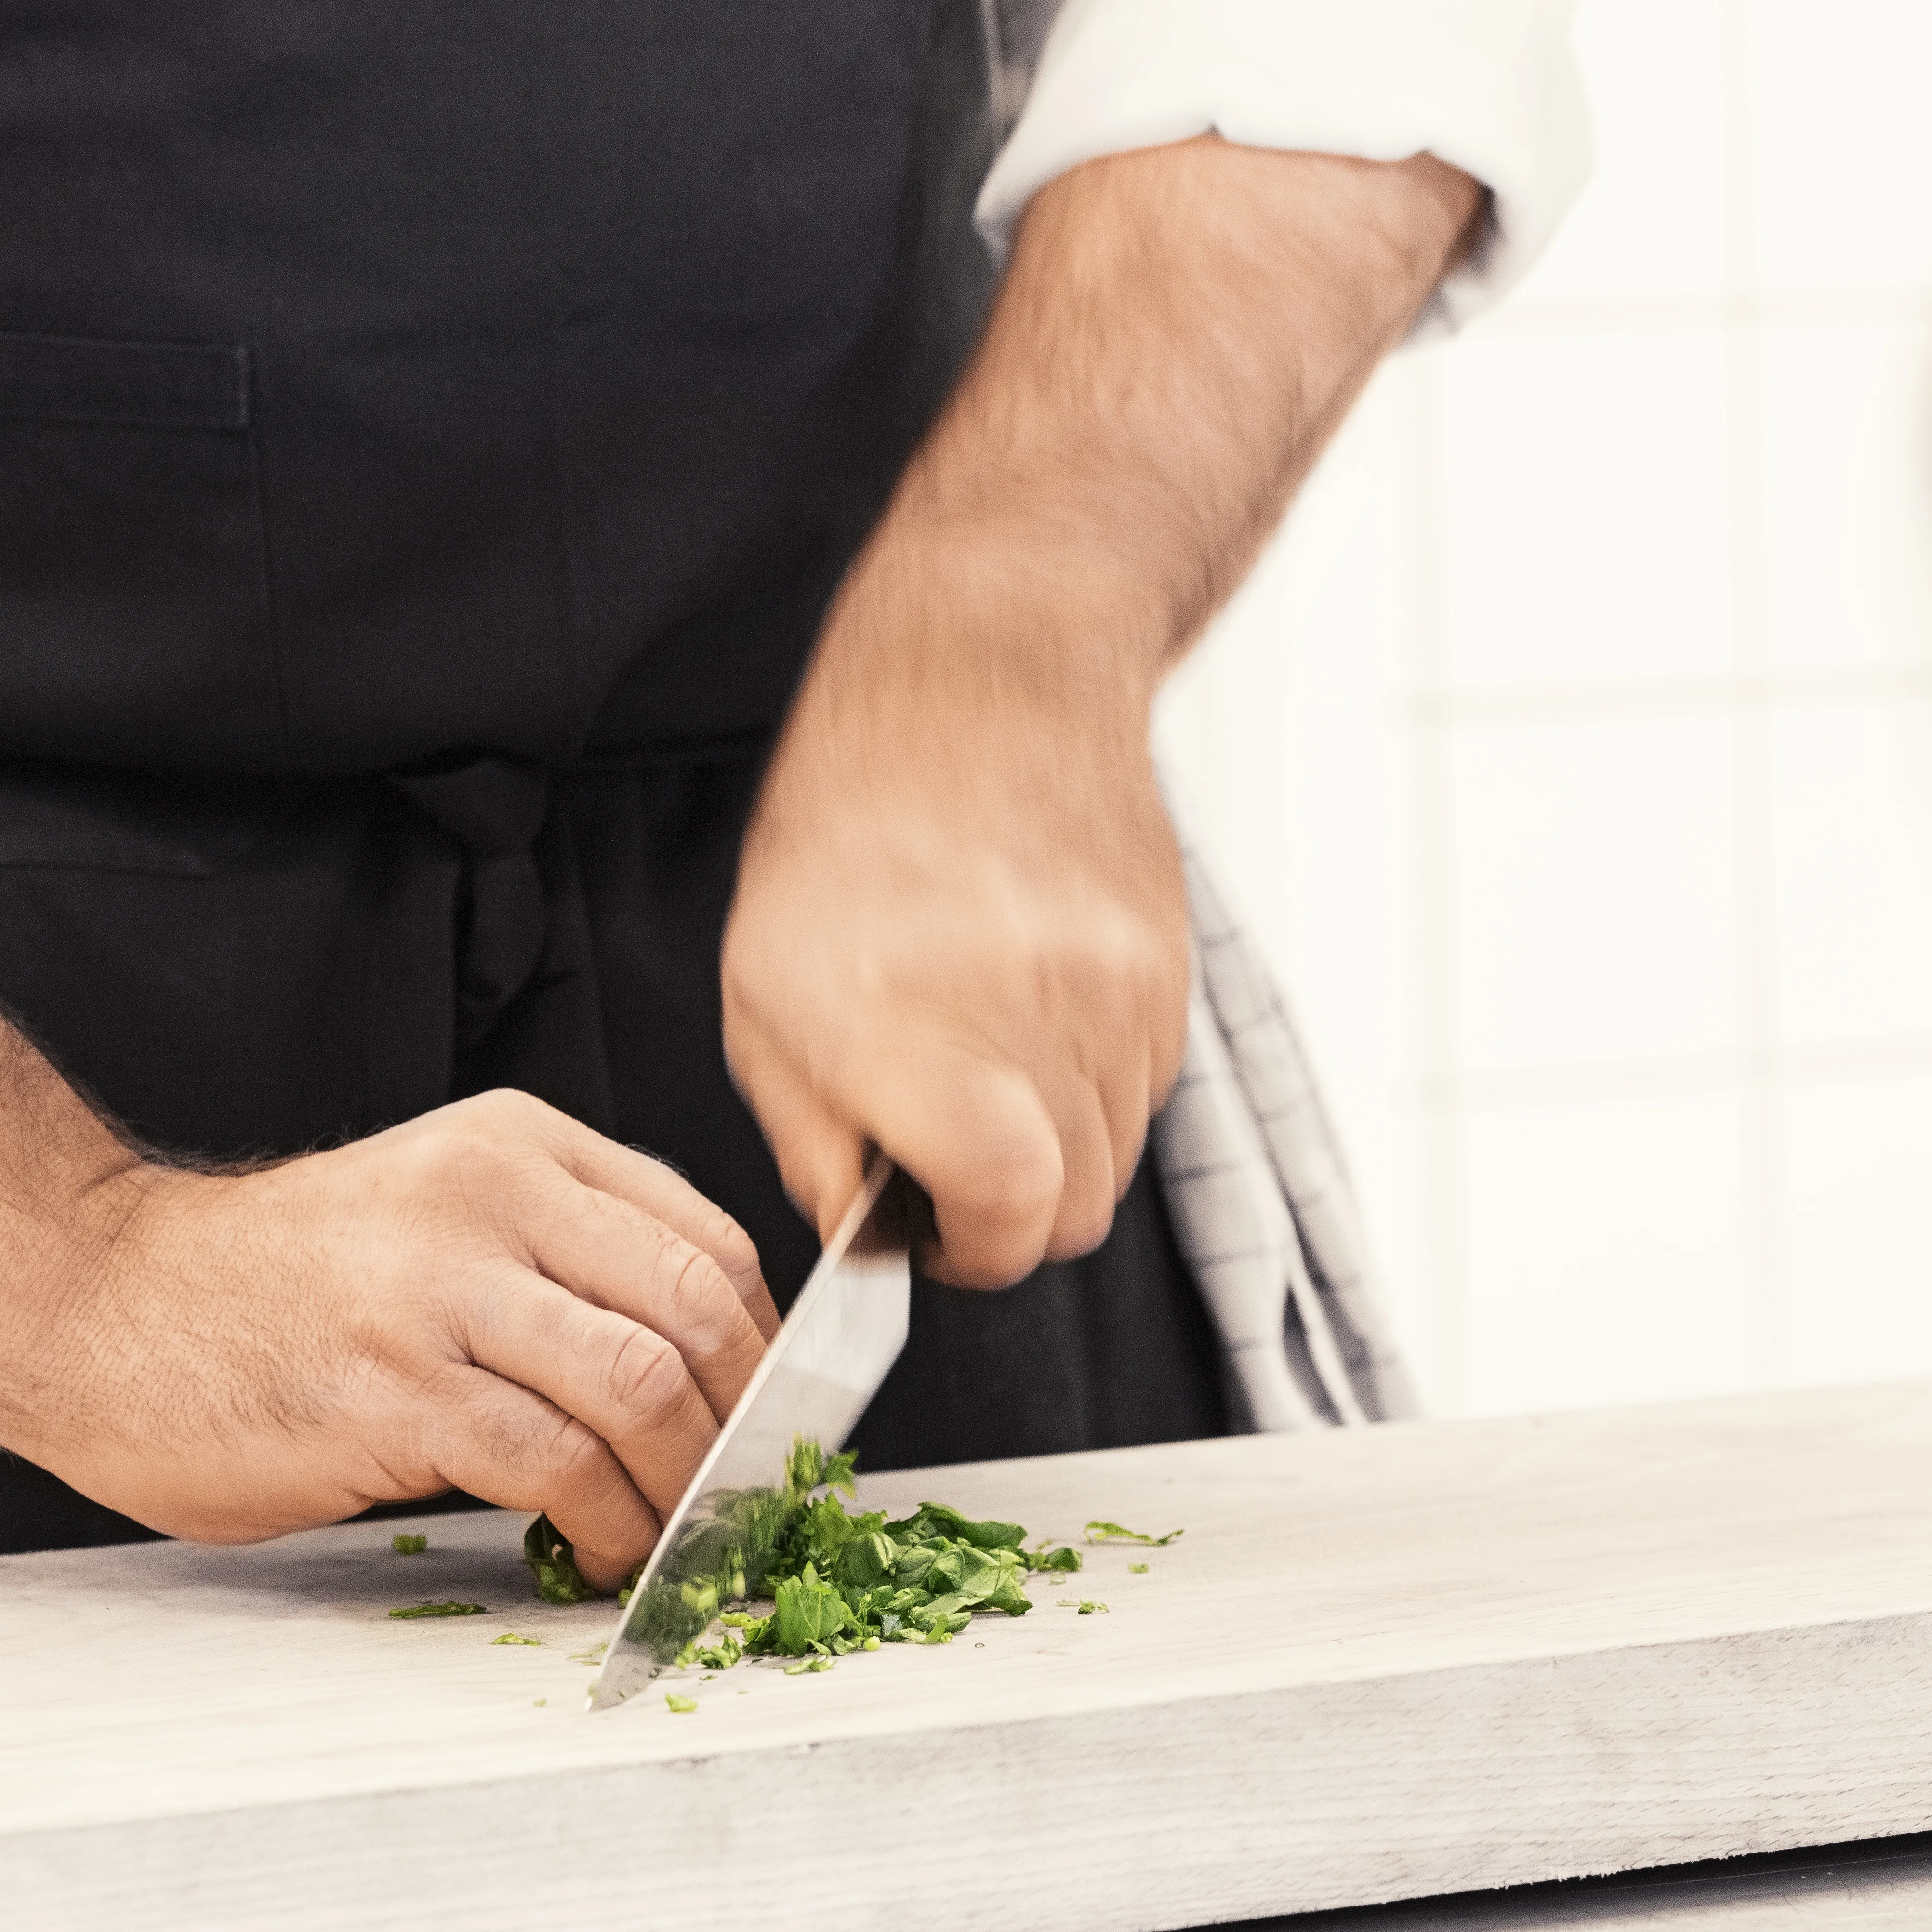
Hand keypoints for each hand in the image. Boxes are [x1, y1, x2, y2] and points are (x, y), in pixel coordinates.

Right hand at [20, 1092, 776, 1584]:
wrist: (99, 1307)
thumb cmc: (265, 1290)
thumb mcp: (431, 1221)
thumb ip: (551, 1265)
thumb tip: (691, 1377)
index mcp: (515, 1147)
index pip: (705, 1240)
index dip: (766, 1348)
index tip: (771, 1422)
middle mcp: (491, 1198)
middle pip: (697, 1309)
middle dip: (748, 1424)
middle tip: (746, 1497)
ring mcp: (440, 1289)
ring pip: (647, 1387)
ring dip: (688, 1488)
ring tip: (677, 1539)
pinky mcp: (397, 1389)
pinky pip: (560, 1464)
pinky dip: (609, 1526)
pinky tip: (600, 1553)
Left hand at [723, 137, 1477, 1285]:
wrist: (983, 681)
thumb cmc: (846, 831)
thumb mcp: (764, 996)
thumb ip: (812, 1135)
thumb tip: (864, 1231)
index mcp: (924, 1043)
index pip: (1007, 1222)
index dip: (968, 1250)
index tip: (927, 1230)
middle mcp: (1038, 1027)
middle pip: (1070, 1210)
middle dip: (1008, 1208)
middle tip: (945, 1153)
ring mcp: (1120, 1000)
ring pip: (1113, 1151)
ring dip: (1051, 1143)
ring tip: (982, 1058)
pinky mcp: (1167, 972)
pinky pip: (1142, 1082)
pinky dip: (1088, 1079)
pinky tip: (1028, 1005)